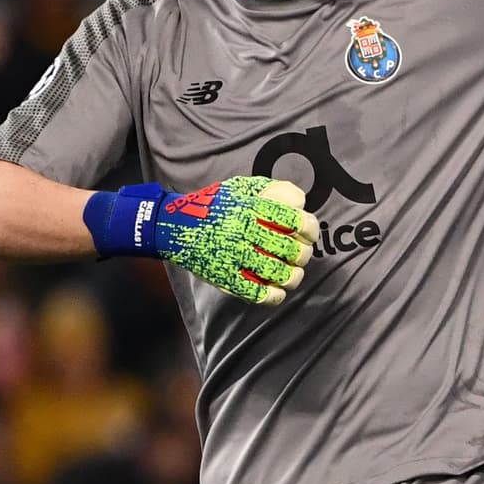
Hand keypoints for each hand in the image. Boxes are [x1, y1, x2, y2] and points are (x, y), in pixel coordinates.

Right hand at [155, 176, 318, 304]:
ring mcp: (233, 256)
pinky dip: (273, 295)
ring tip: (293, 273)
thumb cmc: (214, 205)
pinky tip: (277, 291)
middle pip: (290, 250)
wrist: (174, 226)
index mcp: (251, 208)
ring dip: (293, 276)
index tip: (309, 233)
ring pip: (278, 273)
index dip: (310, 229)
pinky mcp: (224, 278)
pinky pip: (256, 293)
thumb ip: (271, 190)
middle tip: (301, 254)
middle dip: (303, 254)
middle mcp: (244, 232)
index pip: (294, 220)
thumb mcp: (240, 187)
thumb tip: (300, 203)